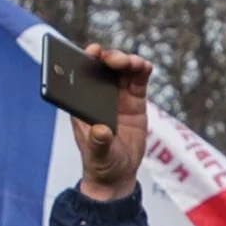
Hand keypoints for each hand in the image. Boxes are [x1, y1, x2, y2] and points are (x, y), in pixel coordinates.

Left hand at [65, 48, 152, 200]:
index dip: (86, 59)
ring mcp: (118, 96)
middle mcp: (99, 95)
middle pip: (103, 67)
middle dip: (110, 58)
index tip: (93, 51)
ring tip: (134, 63)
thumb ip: (99, 143)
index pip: (81, 75)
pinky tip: (145, 67)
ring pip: (122, 70)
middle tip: (115, 60)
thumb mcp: (98, 155)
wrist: (119, 174)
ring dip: (128, 61)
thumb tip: (101, 131)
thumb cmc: (101, 162)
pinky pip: (139, 80)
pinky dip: (142, 70)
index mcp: (82, 103)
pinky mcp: (135, 100)